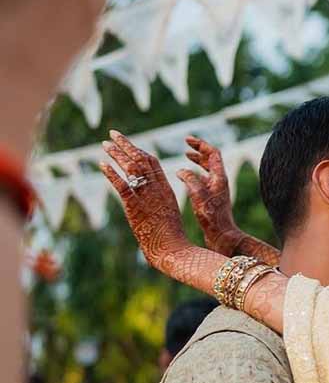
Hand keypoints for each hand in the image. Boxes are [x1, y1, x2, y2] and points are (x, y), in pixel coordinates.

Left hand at [100, 130, 191, 271]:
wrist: (173, 248)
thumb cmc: (172, 237)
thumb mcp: (168, 215)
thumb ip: (158, 204)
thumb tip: (150, 204)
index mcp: (166, 189)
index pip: (153, 163)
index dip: (140, 151)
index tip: (130, 144)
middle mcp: (157, 189)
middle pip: (141, 159)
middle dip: (126, 145)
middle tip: (113, 134)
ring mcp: (146, 196)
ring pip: (131, 168)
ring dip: (117, 154)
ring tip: (105, 144)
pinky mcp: (135, 206)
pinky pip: (121, 184)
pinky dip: (111, 172)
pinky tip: (101, 164)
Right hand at [178, 136, 243, 254]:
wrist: (222, 236)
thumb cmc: (212, 218)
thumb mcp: (198, 195)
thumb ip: (190, 179)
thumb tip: (181, 170)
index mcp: (219, 178)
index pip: (213, 153)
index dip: (200, 145)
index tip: (187, 140)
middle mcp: (220, 182)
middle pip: (211, 159)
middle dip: (199, 150)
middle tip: (186, 145)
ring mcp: (217, 190)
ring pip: (208, 169)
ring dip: (198, 161)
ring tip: (186, 156)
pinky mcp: (212, 199)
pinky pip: (204, 180)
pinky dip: (195, 174)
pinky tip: (187, 176)